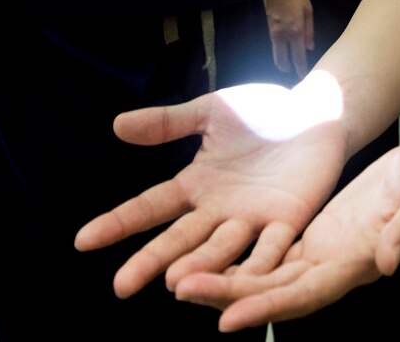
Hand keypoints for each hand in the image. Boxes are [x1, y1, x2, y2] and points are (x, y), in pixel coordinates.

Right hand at [73, 78, 349, 298]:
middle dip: (150, 262)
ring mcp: (252, 220)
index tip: (82, 241)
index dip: (118, 223)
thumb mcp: (210, 112)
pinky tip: (244, 281)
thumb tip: (117, 125)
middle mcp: (219, 212)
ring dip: (200, 268)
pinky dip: (258, 264)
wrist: (316, 113)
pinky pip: (272, 247)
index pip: (150, 207)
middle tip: (121, 287)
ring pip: (221, 251)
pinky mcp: (288, 221)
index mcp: (197, 185)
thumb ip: (168, 123)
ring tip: (173, 284)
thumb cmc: (261, 113)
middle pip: (179, 240)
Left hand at [175, 139, 399, 329]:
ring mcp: (319, 256)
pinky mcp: (311, 239)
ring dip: (223, 280)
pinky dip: (237, 260)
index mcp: (356, 264)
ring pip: (263, 277)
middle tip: (179, 288)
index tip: (227, 319)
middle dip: (226, 295)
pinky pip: (268, 256)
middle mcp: (331, 268)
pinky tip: (205, 257)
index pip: (304, 294)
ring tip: (177, 279)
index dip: (266, 308)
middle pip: (272, 292)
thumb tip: (388, 263)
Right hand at [263, 0, 314, 75]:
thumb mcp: (308, 11)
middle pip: (281, 61)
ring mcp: (273, 32)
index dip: (301, 69)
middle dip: (288, 68)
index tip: (304, 77)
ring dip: (283, 60)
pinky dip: (280, 50)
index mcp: (295, 31)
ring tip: (293, 63)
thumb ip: (309, 31)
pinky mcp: (268, 28)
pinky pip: (274, 45)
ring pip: (276, 54)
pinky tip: (287, 49)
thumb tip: (309, 48)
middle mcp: (282, 35)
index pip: (298, 57)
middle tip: (297, 72)